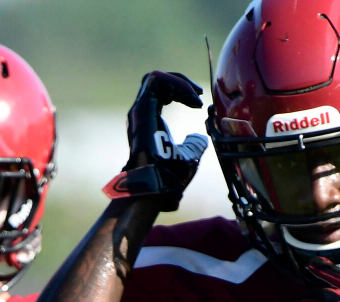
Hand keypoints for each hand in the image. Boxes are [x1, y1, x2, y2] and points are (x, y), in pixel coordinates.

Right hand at [104, 71, 207, 211]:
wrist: (156, 187)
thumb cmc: (169, 176)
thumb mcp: (189, 155)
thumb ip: (194, 144)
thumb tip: (200, 137)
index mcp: (149, 121)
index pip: (161, 92)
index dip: (181, 91)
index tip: (199, 102)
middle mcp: (141, 115)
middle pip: (157, 81)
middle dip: (180, 82)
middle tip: (198, 93)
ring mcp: (139, 112)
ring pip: (155, 78)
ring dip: (180, 82)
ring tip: (195, 95)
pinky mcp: (141, 110)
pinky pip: (156, 81)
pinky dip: (177, 84)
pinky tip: (191, 98)